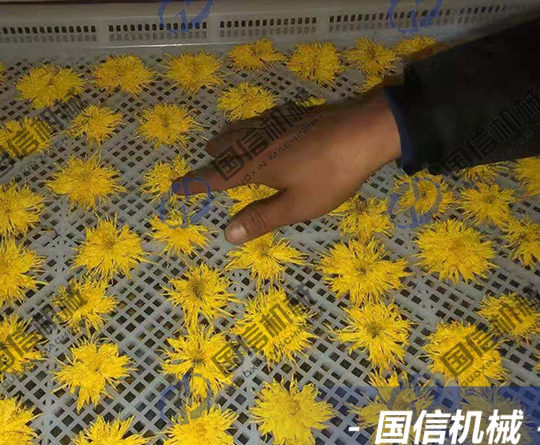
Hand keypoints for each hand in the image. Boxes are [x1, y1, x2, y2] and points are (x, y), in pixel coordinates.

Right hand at [172, 91, 401, 243]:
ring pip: (242, 128)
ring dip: (229, 137)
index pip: (217, 177)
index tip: (174, 187)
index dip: (196, 183)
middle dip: (213, 156)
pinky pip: (262, 119)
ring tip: (222, 140)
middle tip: (204, 160)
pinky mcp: (295, 115)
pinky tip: (262, 124)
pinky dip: (251, 125)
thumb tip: (227, 234)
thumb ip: (262, 218)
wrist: (365, 132)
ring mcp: (278, 124)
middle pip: (227, 146)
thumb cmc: (331, 175)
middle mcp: (260, 141)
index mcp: (256, 165)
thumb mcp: (298, 205)